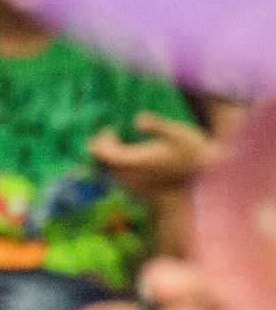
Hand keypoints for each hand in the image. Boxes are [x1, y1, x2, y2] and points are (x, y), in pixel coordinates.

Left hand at [89, 114, 217, 194]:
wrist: (208, 176)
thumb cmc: (194, 149)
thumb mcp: (178, 133)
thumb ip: (157, 126)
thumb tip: (137, 119)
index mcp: (139, 162)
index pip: (106, 155)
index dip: (102, 141)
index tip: (112, 128)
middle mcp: (134, 176)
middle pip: (103, 165)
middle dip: (102, 148)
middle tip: (112, 132)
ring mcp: (137, 185)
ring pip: (110, 173)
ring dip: (109, 157)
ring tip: (118, 140)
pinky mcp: (142, 190)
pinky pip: (120, 179)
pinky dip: (116, 166)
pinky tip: (128, 155)